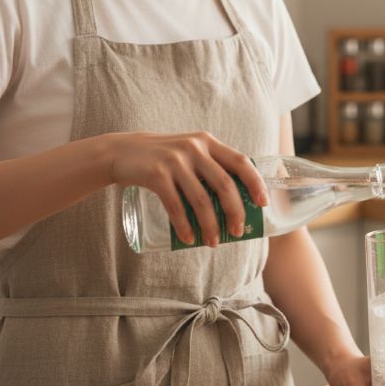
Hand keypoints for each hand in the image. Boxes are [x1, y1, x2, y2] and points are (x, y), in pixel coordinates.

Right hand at [105, 131, 267, 247]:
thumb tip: (237, 200)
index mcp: (207, 142)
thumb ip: (209, 166)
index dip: (255, 183)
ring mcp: (174, 161)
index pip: (240, 161)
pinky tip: (189, 239)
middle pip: (224, 185)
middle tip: (238, 232)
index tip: (263, 204)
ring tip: (214, 243)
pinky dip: (184, 226)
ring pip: (201, 200)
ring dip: (210, 225)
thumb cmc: (163, 157)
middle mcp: (194, 148)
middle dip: (235, 212)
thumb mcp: (189, 152)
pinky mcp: (156, 175)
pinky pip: (176, 206)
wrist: (121, 151)